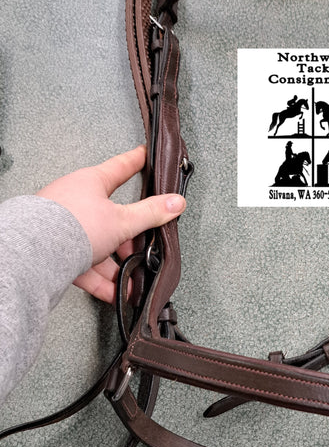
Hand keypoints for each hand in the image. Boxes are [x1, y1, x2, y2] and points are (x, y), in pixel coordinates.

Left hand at [37, 145, 185, 302]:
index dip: (136, 160)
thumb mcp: (122, 220)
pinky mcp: (58, 252)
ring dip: (118, 266)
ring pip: (100, 245)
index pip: (121, 166)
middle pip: (113, 217)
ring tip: (132, 281)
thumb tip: (175, 202)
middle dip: (131, 238)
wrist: (35, 255)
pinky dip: (103, 280)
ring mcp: (66, 227)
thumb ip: (151, 214)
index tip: (145, 153)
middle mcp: (76, 202)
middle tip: (144, 248)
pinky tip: (116, 293)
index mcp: (91, 183)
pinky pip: (86, 266)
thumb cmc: (70, 226)